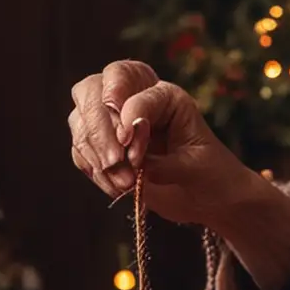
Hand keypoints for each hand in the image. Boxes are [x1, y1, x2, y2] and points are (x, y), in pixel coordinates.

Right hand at [67, 60, 250, 225]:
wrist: (208, 200)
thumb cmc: (210, 174)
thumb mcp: (196, 166)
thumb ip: (164, 162)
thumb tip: (131, 159)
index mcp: (163, 95)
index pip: (130, 89)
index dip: (126, 116)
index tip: (129, 146)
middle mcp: (133, 100)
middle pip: (92, 89)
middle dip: (98, 126)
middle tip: (114, 162)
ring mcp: (113, 124)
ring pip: (79, 119)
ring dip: (94, 153)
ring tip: (124, 183)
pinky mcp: (102, 149)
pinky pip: (81, 151)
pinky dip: (93, 169)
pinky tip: (116, 187)